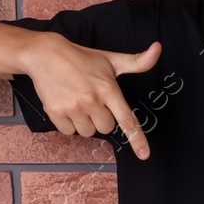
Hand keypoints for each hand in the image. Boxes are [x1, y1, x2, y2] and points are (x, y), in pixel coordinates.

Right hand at [24, 35, 161, 158]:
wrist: (46, 55)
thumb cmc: (81, 58)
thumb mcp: (111, 59)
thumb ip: (137, 62)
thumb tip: (158, 49)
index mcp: (108, 89)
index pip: (126, 119)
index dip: (137, 138)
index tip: (144, 155)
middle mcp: (92, 100)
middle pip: (106, 128)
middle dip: (101, 118)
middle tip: (92, 100)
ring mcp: (73, 108)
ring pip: (88, 132)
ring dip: (84, 122)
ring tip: (77, 101)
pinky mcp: (56, 113)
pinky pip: (69, 132)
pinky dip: (68, 123)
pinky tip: (65, 105)